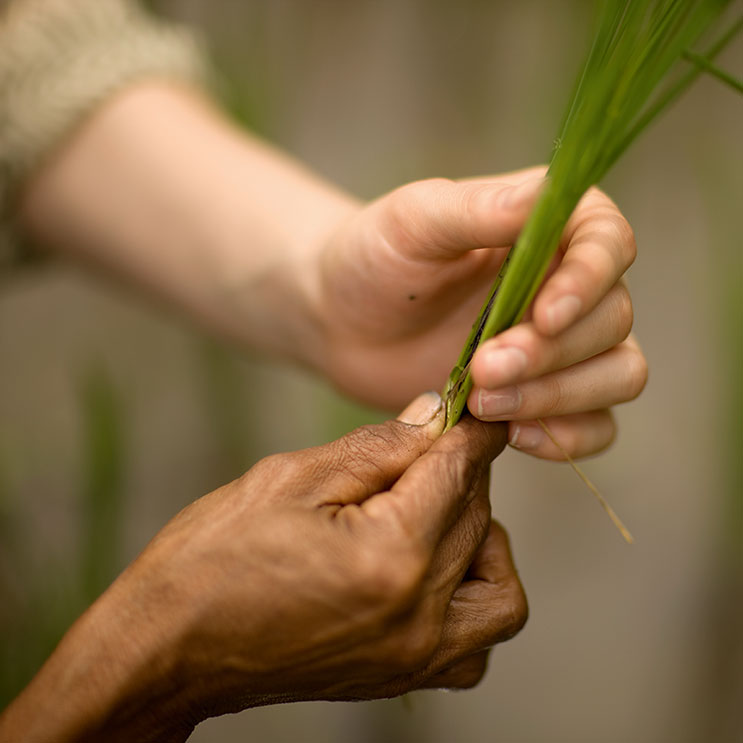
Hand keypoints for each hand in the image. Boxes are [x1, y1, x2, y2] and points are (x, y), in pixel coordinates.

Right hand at [0, 395, 525, 742]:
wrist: (170, 646)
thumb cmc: (213, 557)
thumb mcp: (292, 478)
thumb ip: (378, 446)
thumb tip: (436, 415)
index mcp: (390, 555)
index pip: (458, 472)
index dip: (471, 430)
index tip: (477, 407)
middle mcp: (418, 615)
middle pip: (478, 519)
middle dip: (460, 472)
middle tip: (423, 450)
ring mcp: (414, 655)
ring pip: (501, 591)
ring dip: (482, 541)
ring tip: (431, 515)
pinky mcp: (402, 676)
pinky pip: (475, 643)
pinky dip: (472, 600)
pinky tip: (432, 572)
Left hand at [311, 167, 647, 459]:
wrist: (344, 321)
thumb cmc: (376, 258)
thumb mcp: (414, 222)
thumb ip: (476, 211)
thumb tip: (545, 196)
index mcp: (550, 227)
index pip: (608, 244)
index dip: (588, 283)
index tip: (543, 317)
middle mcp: (569, 284)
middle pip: (612, 320)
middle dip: (551, 353)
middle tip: (482, 369)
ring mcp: (561, 345)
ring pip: (618, 375)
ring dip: (560, 396)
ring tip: (484, 403)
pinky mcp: (544, 396)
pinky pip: (595, 426)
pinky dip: (570, 437)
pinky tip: (516, 435)